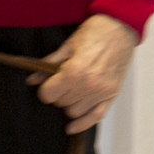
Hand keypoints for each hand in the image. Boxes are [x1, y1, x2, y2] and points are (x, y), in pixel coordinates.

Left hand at [36, 15, 137, 134]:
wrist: (121, 26)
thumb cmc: (95, 32)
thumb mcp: (68, 45)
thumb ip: (49, 65)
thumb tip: (32, 80)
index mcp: (74, 72)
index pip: (48, 95)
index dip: (45, 89)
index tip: (47, 84)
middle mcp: (88, 85)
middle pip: (61, 103)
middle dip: (58, 94)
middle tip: (61, 83)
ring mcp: (101, 92)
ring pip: (75, 112)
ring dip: (70, 104)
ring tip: (73, 91)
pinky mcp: (112, 94)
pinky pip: (95, 117)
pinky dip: (82, 124)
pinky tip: (71, 127)